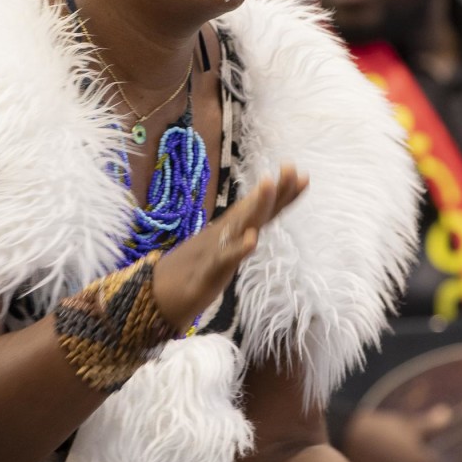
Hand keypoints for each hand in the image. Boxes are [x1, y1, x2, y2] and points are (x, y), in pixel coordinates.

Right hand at [153, 167, 308, 327]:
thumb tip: (254, 227)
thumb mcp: (222, 252)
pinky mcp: (206, 272)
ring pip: (238, 225)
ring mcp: (215, 250)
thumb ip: (237, 239)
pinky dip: (238, 249)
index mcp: (232, 232)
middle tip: (291, 167)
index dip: (284, 195)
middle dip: (274, 191)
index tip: (304, 176)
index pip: (263, 211)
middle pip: (255, 210)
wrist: (156, 295)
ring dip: (255, 206)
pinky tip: (251, 239)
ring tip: (269, 184)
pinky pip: (223, 259)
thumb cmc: (191, 273)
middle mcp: (225, 235)